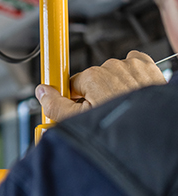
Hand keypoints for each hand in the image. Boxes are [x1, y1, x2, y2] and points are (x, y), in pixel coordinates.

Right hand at [36, 51, 166, 122]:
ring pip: (112, 75)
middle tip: (102, 115)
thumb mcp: (77, 122)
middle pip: (92, 81)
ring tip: (120, 108)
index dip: (73, 100)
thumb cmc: (119, 127)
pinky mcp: (146, 67)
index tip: (76, 108)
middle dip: (94, 96)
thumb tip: (42, 92)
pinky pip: (132, 66)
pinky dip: (130, 77)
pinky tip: (131, 93)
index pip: (71, 85)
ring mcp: (130, 66)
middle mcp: (111, 67)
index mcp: (92, 77)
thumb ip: (55, 106)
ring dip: (113, 89)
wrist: (154, 130)